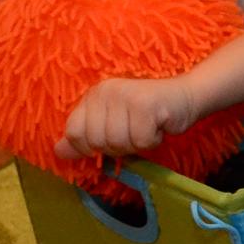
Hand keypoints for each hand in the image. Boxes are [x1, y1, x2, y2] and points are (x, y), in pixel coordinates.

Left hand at [56, 76, 200, 160]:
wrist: (186, 98)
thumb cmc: (148, 115)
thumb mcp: (112, 126)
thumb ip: (84, 139)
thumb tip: (58, 152)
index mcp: (93, 95)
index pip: (74, 132)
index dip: (89, 147)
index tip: (108, 142)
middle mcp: (105, 91)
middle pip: (97, 141)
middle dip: (118, 147)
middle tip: (134, 133)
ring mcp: (125, 95)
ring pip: (118, 143)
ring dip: (136, 145)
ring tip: (146, 129)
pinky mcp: (145, 104)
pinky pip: (140, 141)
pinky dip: (152, 141)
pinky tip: (158, 127)